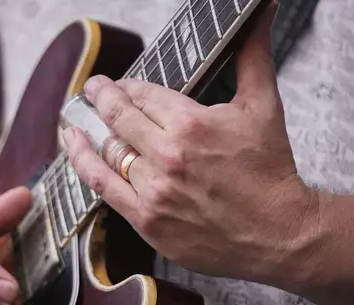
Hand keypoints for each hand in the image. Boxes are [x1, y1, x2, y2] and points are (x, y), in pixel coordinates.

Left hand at [63, 2, 316, 281]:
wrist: (279, 233)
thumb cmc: (271, 172)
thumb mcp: (264, 106)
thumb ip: (252, 56)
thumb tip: (262, 14)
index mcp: (191, 124)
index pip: (142, 94)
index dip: (127, 86)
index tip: (122, 85)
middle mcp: (167, 156)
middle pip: (118, 117)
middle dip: (101, 96)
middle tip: (93, 88)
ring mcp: (154, 190)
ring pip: (106, 150)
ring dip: (87, 128)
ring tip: (76, 115)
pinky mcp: (147, 220)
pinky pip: (103, 186)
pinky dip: (83, 162)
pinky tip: (74, 145)